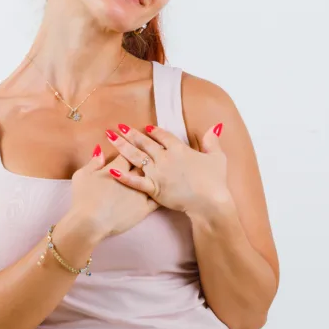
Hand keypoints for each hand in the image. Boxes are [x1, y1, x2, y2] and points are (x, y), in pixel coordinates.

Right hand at [68, 143, 159, 238]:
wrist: (91, 222)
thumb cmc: (84, 198)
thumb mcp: (83, 176)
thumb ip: (94, 162)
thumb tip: (100, 150)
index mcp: (117, 168)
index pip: (128, 152)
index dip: (131, 145)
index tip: (133, 141)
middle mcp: (132, 177)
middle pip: (144, 162)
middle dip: (148, 154)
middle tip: (153, 148)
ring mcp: (140, 192)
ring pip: (154, 177)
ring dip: (159, 171)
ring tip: (164, 166)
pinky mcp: (145, 208)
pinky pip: (158, 198)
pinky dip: (163, 192)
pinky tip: (168, 189)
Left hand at [104, 123, 232, 218]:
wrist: (209, 202)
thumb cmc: (215, 181)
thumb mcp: (217, 158)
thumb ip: (212, 142)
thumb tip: (215, 127)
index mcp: (179, 150)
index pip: (163, 136)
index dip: (154, 131)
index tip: (146, 127)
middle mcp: (165, 158)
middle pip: (145, 143)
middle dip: (131, 134)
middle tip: (119, 126)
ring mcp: (158, 173)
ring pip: (135, 157)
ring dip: (122, 146)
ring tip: (110, 137)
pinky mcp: (154, 188)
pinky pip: (135, 181)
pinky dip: (123, 176)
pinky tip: (112, 170)